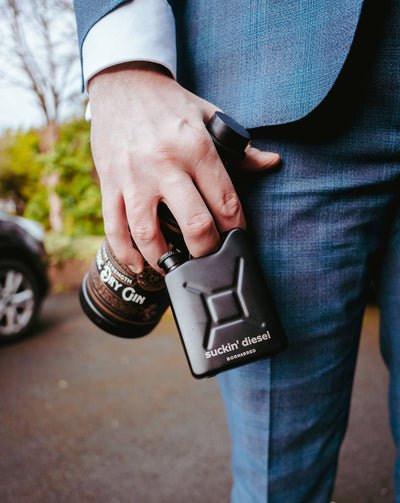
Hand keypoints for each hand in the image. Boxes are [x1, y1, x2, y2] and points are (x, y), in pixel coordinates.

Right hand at [88, 62, 279, 271]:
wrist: (122, 82)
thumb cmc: (170, 103)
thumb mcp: (210, 117)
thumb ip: (241, 148)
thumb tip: (272, 162)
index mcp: (196, 148)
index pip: (226, 202)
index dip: (236, 229)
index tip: (238, 240)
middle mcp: (165, 165)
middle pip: (194, 225)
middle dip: (207, 252)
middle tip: (210, 258)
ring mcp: (134, 177)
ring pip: (149, 234)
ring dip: (166, 259)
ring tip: (175, 265)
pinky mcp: (110, 183)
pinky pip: (115, 228)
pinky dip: (126, 253)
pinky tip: (139, 264)